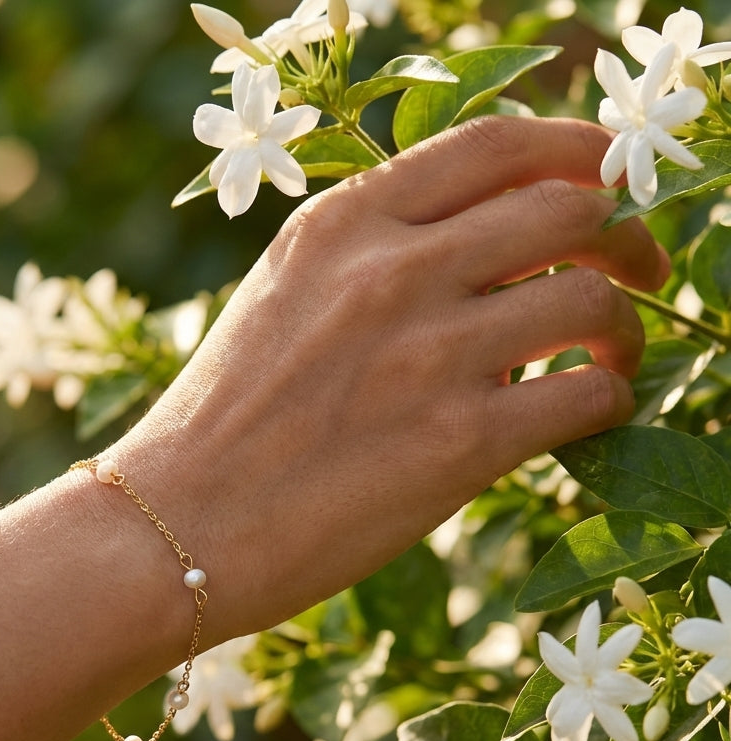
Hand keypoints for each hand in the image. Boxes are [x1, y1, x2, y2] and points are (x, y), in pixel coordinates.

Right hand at [113, 116, 667, 639]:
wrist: (178, 524)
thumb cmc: (222, 423)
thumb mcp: (281, 300)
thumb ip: (372, 261)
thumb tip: (485, 262)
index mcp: (341, 226)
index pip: (495, 144)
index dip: (575, 151)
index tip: (604, 181)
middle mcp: (390, 272)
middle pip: (568, 211)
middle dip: (625, 238)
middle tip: (633, 274)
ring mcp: (428, 354)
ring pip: (594, 300)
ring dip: (624, 328)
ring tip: (610, 358)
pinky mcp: (459, 442)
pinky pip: (588, 395)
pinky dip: (609, 400)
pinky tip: (586, 415)